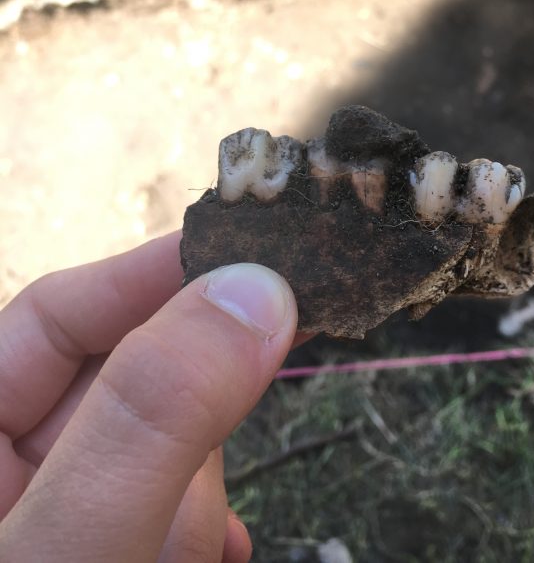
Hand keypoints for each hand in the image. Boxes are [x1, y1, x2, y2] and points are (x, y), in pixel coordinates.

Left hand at [0, 232, 297, 561]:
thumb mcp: (74, 543)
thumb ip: (153, 418)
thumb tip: (255, 288)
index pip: (55, 313)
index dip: (152, 275)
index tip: (253, 255)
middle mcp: (16, 465)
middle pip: (129, 381)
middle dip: (187, 425)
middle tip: (224, 455)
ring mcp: (66, 512)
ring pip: (167, 446)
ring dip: (193, 505)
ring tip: (179, 561)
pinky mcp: (114, 544)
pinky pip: (175, 504)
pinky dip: (199, 529)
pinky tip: (217, 556)